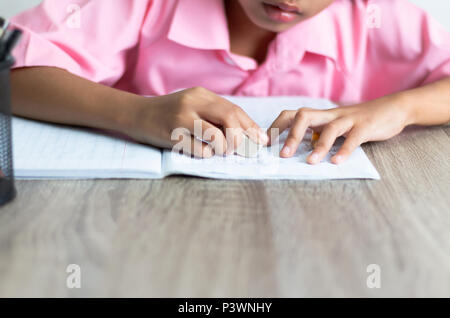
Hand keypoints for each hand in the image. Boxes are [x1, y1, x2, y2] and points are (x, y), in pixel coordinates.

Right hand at [127, 87, 267, 157]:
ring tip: (219, 150)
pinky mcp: (172, 136)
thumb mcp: (193, 106)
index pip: (234, 110)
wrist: (136, 114)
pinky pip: (200, 150)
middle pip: (230, 118)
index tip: (262, 141)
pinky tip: (202, 152)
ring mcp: (181, 119)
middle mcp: (192, 103)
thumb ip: (216, 115)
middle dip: (240, 138)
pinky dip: (207, 155)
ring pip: (217, 136)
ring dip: (224, 148)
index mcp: (201, 94)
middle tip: (239, 150)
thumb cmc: (170, 114)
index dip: (251, 127)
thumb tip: (247, 134)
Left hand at [268, 95, 412, 163]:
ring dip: (319, 146)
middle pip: (304, 116)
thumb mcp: (334, 125)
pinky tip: (337, 162)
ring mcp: (349, 119)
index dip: (277, 126)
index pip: (292, 114)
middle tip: (283, 155)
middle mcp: (331, 115)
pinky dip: (344, 150)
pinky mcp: (366, 126)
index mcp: (321, 116)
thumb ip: (317, 133)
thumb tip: (296, 148)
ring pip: (330, 128)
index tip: (267, 143)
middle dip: (291, 135)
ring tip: (310, 162)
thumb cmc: (358, 121)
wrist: (393, 108)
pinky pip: (354, 138)